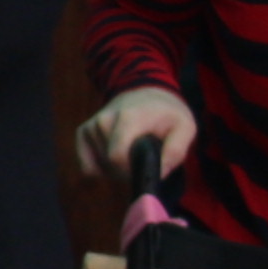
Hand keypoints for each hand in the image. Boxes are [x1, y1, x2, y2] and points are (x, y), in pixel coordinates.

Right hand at [79, 86, 194, 188]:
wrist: (146, 93)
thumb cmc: (167, 114)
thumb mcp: (185, 128)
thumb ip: (175, 151)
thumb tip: (158, 175)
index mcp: (128, 118)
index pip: (116, 157)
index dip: (132, 170)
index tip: (146, 166)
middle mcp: (103, 121)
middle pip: (110, 165)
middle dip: (126, 170)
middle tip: (143, 158)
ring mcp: (91, 126)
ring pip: (100, 167)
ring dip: (116, 168)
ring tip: (132, 152)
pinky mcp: (83, 133)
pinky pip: (88, 166)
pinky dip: (102, 167)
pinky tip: (117, 156)